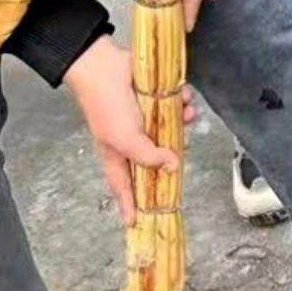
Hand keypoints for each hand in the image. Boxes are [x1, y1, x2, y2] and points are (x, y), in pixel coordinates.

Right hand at [59, 31, 177, 214]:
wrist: (103, 65)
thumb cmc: (107, 107)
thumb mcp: (124, 140)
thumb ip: (148, 158)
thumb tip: (173, 167)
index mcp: (117, 155)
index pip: (124, 187)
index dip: (129, 206)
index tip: (135, 225)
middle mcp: (132, 140)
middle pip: (156, 161)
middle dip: (172, 157)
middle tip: (184, 158)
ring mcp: (144, 120)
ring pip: (171, 132)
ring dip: (184, 123)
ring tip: (188, 114)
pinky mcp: (155, 100)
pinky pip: (176, 108)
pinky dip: (183, 104)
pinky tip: (186, 99)